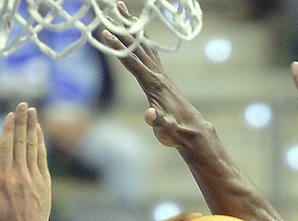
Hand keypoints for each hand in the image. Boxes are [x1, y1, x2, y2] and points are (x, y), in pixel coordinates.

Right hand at [0, 103, 49, 220]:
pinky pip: (42, 158)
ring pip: (33, 147)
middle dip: (22, 121)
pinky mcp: (44, 184)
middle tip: (24, 104)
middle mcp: (20, 175)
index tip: (10, 114)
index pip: (6, 146)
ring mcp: (34, 179)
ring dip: (33, 127)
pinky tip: (39, 132)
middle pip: (21, 141)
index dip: (9, 128)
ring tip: (32, 111)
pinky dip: (40, 143)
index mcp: (3, 179)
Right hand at [103, 8, 209, 148]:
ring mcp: (160, 74)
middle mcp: (157, 74)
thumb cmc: (176, 132)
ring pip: (144, 45)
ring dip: (132, 28)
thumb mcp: (165, 130)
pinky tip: (138, 30)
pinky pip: (150, 52)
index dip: (118, 47)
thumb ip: (158, 122)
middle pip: (136, 48)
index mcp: (153, 84)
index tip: (105, 32)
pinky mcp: (161, 76)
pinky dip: (143, 38)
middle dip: (122, 30)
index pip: (132, 62)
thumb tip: (150, 116)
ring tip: (123, 10)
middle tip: (109, 12)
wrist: (192, 131)